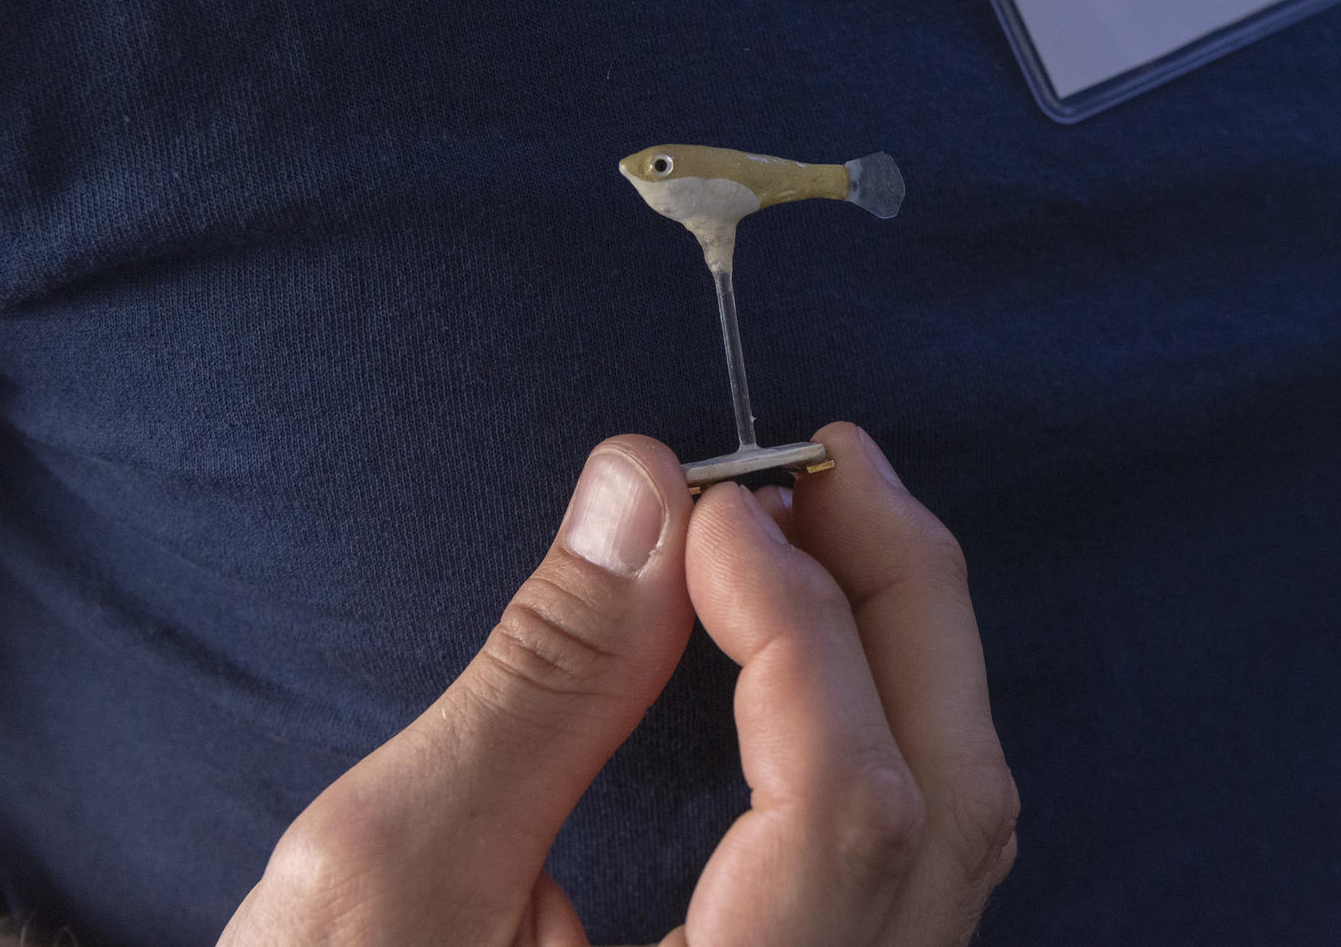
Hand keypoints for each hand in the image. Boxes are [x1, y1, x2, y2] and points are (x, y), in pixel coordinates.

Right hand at [218, 423, 1016, 946]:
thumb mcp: (385, 878)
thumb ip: (540, 684)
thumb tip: (645, 487)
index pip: (845, 810)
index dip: (801, 622)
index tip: (717, 499)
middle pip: (950, 808)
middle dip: (902, 601)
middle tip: (822, 462)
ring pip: (956, 833)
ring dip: (906, 648)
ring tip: (822, 519)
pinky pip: (915, 856)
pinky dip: (885, 717)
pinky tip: (819, 633)